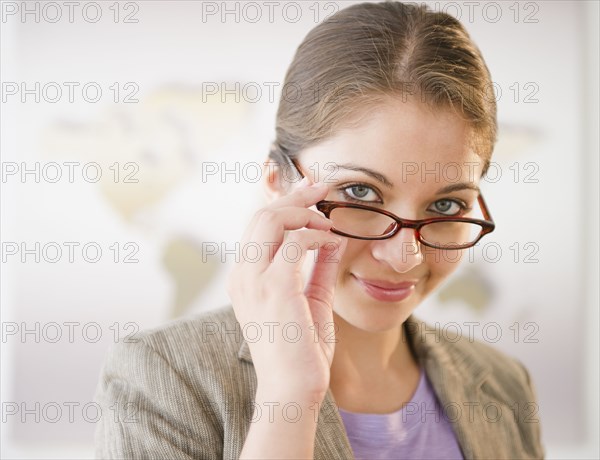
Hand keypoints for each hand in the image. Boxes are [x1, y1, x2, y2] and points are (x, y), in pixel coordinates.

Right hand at [227, 178, 346, 400]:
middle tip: (320, 187)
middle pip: (261, 215)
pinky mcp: (275, 288)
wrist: (293, 389)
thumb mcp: (309, 300)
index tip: (308, 190)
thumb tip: (333, 240)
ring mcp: (255, 280)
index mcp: (245, 277)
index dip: (282, 202)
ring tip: (327, 215)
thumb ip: (317, 269)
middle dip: (293, 196)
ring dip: (303, 210)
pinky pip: (296, 242)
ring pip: (271, 219)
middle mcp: (243, 274)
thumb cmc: (299, 351)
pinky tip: (332, 240)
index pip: (257, 226)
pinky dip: (317, 234)